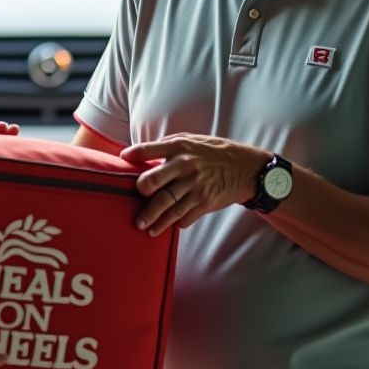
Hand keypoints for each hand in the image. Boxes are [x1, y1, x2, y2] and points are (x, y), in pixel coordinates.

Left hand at [122, 133, 267, 235]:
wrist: (245, 169)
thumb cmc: (213, 153)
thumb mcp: (193, 141)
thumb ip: (169, 146)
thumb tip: (143, 154)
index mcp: (180, 148)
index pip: (150, 150)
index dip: (134, 154)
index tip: (123, 158)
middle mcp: (186, 167)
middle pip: (154, 182)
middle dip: (141, 192)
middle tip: (137, 197)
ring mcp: (195, 186)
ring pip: (168, 206)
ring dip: (154, 219)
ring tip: (143, 227)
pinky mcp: (205, 203)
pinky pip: (185, 216)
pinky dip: (176, 222)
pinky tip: (168, 226)